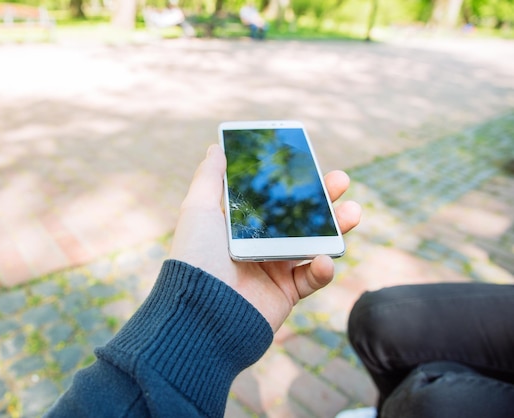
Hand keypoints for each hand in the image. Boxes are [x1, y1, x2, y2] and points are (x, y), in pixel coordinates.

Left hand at [170, 144, 360, 331]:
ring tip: (353, 211)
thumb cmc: (196, 257)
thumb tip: (216, 149)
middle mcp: (258, 244)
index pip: (273, 198)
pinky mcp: (285, 294)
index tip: (310, 163)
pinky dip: (323, 269)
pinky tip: (326, 259)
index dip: (293, 182)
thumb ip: (209, 178)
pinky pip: (312, 278)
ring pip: (314, 244)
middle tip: (340, 181)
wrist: (200, 312)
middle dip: (323, 198)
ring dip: (336, 227)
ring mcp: (273, 269)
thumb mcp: (198, 209)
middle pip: (298, 217)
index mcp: (240, 224)